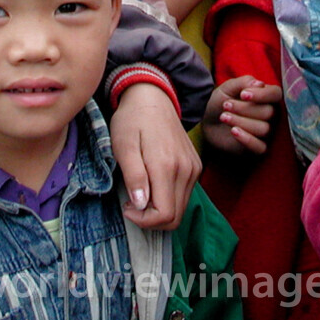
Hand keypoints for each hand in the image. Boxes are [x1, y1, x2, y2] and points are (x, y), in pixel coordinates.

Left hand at [112, 82, 200, 229]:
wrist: (153, 98)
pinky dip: (168, 199)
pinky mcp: (195, 166)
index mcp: (167, 166)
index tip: (126, 207)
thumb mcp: (124, 146)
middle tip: (131, 203)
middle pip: (175, 217)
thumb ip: (134, 176)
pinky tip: (152, 185)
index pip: (164, 214)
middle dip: (151, 220)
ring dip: (159, 210)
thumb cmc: (132, 120)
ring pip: (181, 208)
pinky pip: (184, 195)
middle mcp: (186, 170)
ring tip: (140, 192)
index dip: (144, 221)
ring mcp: (194, 168)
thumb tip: (141, 205)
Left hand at [203, 75, 282, 154]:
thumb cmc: (220, 101)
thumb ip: (245, 82)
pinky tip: (233, 131)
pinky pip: (260, 147)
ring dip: (241, 122)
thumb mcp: (228, 87)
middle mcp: (271, 114)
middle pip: (269, 112)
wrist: (207, 121)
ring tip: (224, 117)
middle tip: (226, 105)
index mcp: (266, 96)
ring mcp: (266, 131)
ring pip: (264, 129)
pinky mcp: (258, 147)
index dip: (262, 95)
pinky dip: (247, 139)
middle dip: (245, 108)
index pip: (276, 94)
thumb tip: (260, 84)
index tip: (243, 95)